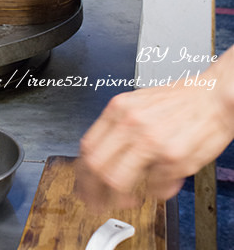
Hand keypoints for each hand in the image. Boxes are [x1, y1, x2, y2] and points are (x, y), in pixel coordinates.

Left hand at [76, 46, 233, 209]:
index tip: (84, 185)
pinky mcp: (173, 158)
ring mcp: (151, 141)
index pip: (87, 146)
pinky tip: (160, 183)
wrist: (215, 96)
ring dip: (119, 199)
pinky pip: (154, 187)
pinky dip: (156, 192)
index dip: (82, 173)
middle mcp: (131, 123)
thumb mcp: (139, 103)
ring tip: (129, 199)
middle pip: (95, 166)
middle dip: (93, 192)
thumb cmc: (181, 101)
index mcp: (120, 108)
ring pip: (117, 181)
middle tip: (98, 202)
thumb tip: (103, 159)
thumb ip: (119, 128)